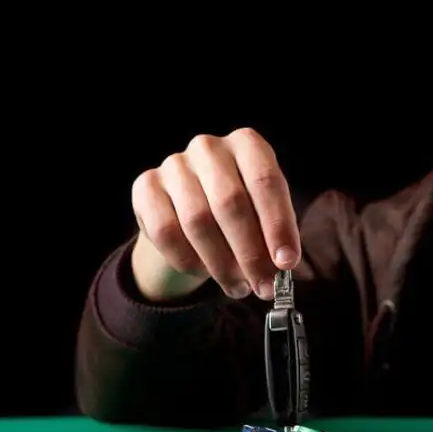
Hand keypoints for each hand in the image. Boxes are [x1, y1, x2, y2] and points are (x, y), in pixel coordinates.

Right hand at [130, 128, 300, 301]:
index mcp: (247, 144)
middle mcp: (209, 147)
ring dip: (221, 263)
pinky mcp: (146, 186)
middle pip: (231, 203)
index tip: (286, 263)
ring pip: (197, 221)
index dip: (278, 225)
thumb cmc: (240, 210)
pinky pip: (166, 232)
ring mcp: (174, 164)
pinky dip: (188, 260)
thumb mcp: (264, 215)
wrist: (189, 208)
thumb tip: (284, 267)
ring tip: (238, 286)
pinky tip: (204, 273)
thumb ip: (274, 236)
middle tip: (264, 287)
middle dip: (251, 253)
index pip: (266, 182)